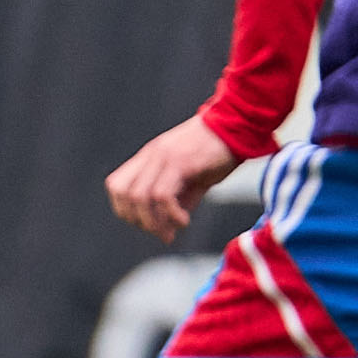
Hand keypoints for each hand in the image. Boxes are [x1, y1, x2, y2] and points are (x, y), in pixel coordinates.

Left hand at [106, 115, 245, 241]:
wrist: (240, 125)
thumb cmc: (220, 151)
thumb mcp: (195, 178)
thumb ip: (180, 199)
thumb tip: (169, 226)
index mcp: (150, 156)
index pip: (117, 185)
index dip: (125, 209)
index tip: (149, 224)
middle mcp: (151, 155)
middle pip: (122, 192)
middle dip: (137, 219)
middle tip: (160, 231)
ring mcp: (164, 157)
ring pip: (140, 196)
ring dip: (152, 221)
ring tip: (172, 231)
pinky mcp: (181, 162)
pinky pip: (163, 195)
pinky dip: (171, 214)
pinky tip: (184, 221)